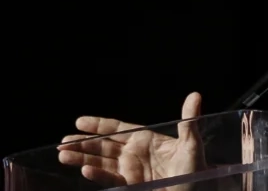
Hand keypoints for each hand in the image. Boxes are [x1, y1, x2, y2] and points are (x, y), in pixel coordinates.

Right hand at [58, 92, 206, 187]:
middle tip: (62, 142)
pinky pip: (111, 179)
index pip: (118, 129)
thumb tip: (195, 95)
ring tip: (63, 155)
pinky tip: (86, 171)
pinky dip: (99, 175)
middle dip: (84, 144)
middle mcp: (135, 154)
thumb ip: (189, 121)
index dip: (99, 125)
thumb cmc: (197, 169)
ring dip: (83, 159)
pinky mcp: (131, 187)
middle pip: (104, 146)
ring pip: (102, 163)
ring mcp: (131, 171)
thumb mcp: (192, 144)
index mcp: (147, 140)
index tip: (79, 121)